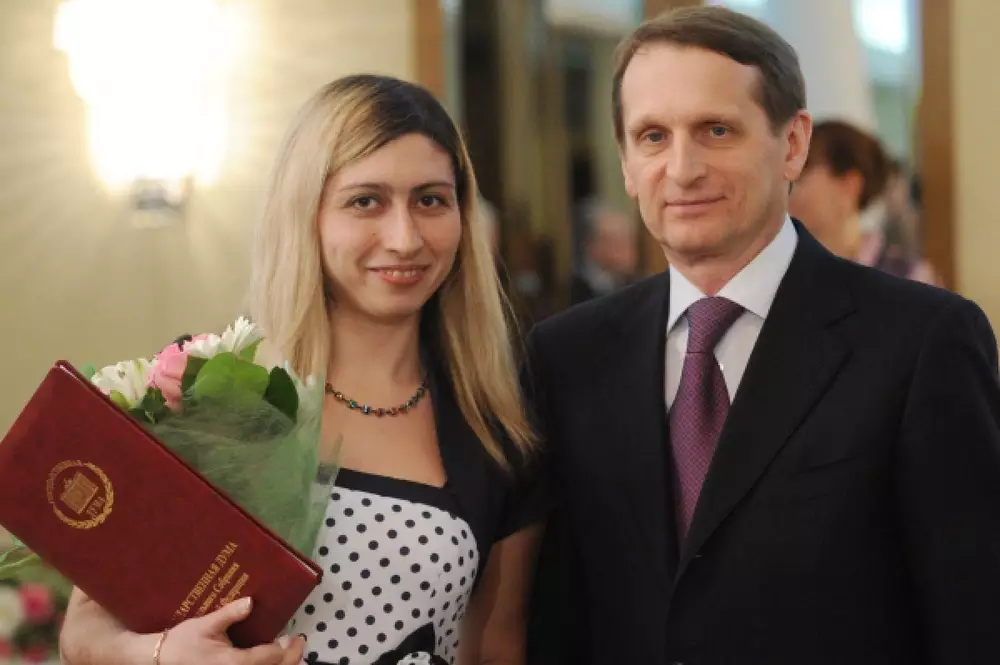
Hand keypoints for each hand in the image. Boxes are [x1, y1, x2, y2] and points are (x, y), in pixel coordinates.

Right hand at [157, 598, 304, 664]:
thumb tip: (250, 602)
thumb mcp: (206, 624)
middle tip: (300, 644)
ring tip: (292, 655)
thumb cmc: (182, 642)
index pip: (267, 659)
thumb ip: (229, 614)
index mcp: (231, 663)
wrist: (160, 660)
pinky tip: (273, 661)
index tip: (295, 637)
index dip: (285, 650)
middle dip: (290, 660)